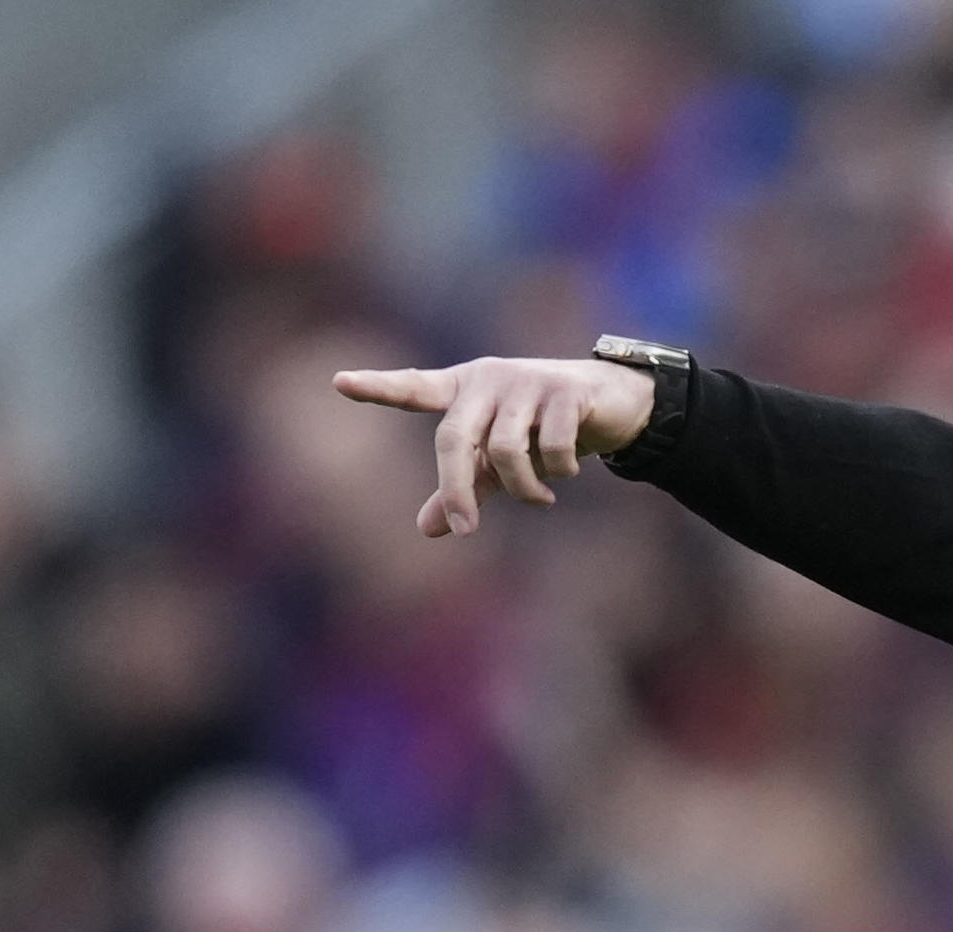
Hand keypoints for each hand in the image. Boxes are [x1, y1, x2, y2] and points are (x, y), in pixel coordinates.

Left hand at [332, 356, 654, 536]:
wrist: (612, 400)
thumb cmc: (544, 428)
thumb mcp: (500, 459)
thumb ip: (465, 487)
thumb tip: (426, 529)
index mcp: (465, 389)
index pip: (415, 388)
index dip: (379, 387)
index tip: (339, 382)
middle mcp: (489, 380)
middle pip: (455, 439)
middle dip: (457, 490)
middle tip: (466, 529)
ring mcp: (527, 381)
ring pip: (506, 450)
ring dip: (524, 488)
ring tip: (542, 499)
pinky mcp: (565, 390)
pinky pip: (552, 447)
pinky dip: (558, 472)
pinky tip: (567, 473)